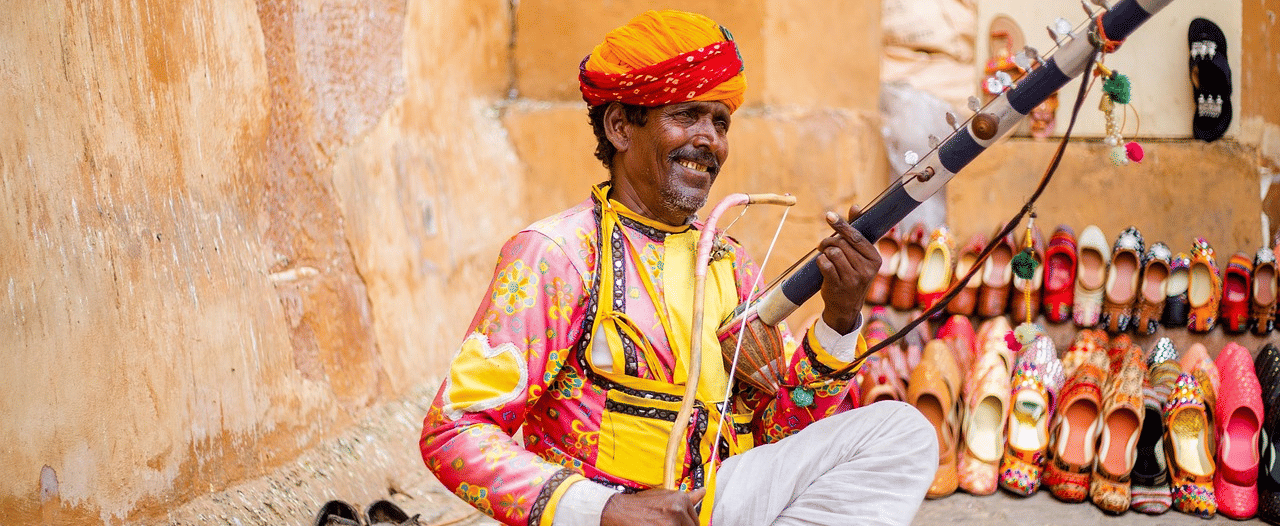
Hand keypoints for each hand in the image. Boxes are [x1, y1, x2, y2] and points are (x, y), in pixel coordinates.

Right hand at [600, 487, 705, 525]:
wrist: (618, 511)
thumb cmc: (640, 504)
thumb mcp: (664, 496)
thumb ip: (686, 498)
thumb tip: (702, 492)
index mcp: (681, 499)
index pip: (695, 521)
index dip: (685, 525)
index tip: (676, 523)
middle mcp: (679, 510)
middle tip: (663, 523)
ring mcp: (672, 523)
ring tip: (656, 524)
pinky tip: (653, 525)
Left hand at [815, 205, 879, 333]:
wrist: (846, 306)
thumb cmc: (852, 274)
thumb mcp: (859, 255)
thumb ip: (857, 231)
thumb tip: (856, 206)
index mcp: (875, 258)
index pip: (856, 237)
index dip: (842, 225)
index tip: (829, 216)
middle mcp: (867, 269)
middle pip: (842, 243)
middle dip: (829, 241)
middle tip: (824, 245)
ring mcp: (853, 279)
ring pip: (833, 252)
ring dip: (825, 251)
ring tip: (824, 255)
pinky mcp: (839, 286)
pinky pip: (824, 264)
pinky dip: (820, 261)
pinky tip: (823, 264)